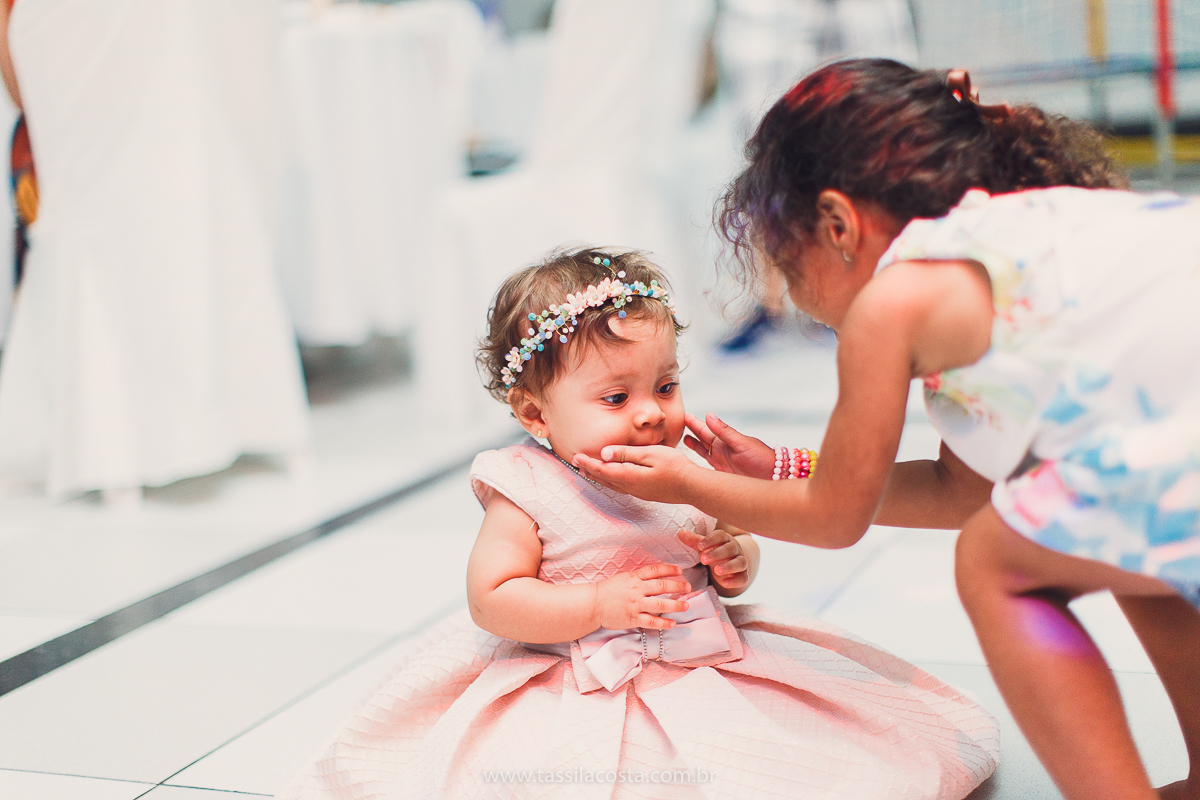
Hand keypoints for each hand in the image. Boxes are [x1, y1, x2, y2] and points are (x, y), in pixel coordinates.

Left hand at [573, 444, 695, 502]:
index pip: (602, 468)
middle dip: (589, 470)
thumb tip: (604, 453)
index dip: (588, 462)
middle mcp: (630, 487)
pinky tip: (612, 478)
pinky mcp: (645, 493)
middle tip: (576, 462)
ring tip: (588, 471)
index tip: (575, 457)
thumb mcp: (650, 454)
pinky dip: (611, 481)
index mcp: (629, 476)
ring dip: (599, 477)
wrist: (692, 487)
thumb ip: (626, 453)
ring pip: (612, 484)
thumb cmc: (675, 467)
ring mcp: (638, 492)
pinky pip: (621, 487)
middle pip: (604, 478)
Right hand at [594, 563, 690, 629]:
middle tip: (688, 587)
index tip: (680, 571)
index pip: (655, 570)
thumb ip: (637, 577)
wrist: (593, 604)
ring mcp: (635, 604)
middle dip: (677, 586)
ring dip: (675, 604)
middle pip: (662, 585)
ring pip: (660, 603)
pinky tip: (673, 623)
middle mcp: (636, 589)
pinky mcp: (632, 618)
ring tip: (686, 606)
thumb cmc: (607, 591)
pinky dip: (663, 622)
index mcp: (634, 577)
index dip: (669, 569)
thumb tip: (654, 576)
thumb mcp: (623, 578)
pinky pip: (651, 621)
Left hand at [678, 528, 749, 591]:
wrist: (733, 561)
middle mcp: (735, 549)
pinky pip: (743, 578)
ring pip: (739, 563)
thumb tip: (680, 533)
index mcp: (725, 539)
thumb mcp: (705, 546)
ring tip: (716, 570)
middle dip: (717, 554)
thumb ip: (694, 541)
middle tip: (703, 559)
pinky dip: (735, 581)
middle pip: (729, 549)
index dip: (710, 540)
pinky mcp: (743, 575)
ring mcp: (741, 562)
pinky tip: (724, 583)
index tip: (699, 546)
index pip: (720, 536)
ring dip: (729, 566)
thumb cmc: (715, 551)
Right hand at [683, 413, 775, 479]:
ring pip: (702, 452)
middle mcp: (721, 450)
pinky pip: (705, 468)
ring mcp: (720, 462)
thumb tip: (708, 415)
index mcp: (725, 441)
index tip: (684, 416)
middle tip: (678, 423)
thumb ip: (724, 431)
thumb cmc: (762, 458)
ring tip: (682, 438)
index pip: (705, 430)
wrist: (774, 476)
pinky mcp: (721, 475)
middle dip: (691, 431)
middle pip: (701, 439)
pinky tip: (691, 462)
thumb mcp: (742, 443)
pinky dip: (697, 464)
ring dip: (693, 445)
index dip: (694, 423)